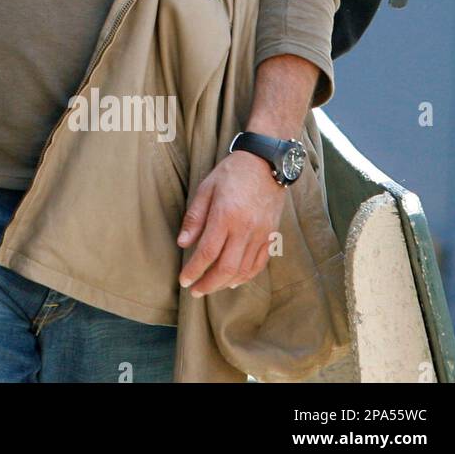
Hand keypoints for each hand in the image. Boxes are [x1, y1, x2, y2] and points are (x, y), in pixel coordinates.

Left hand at [177, 151, 285, 296]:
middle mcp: (245, 229)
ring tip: (210, 287)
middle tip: (194, 291)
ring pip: (244, 269)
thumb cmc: (232, 173)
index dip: (194, 270)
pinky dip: (246, 276)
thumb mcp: (206, 187)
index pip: (207, 252)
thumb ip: (195, 217)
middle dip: (208, 283)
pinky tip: (234, 280)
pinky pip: (259, 263)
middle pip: (226, 267)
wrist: (266, 163)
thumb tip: (183, 243)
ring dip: (225, 282)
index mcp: (226, 215)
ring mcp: (261, 234)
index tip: (183, 280)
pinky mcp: (271, 235)